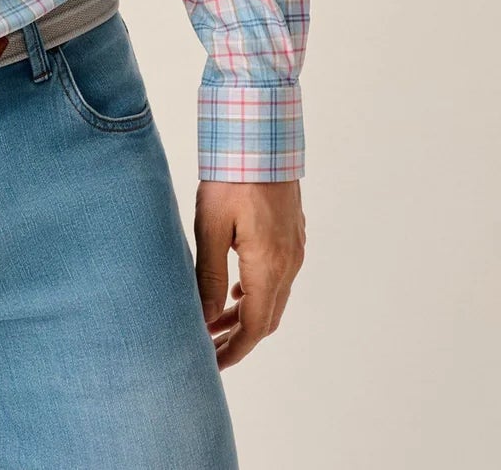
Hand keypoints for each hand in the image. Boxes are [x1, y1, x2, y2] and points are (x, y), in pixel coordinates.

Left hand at [194, 179, 304, 367]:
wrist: (261, 136)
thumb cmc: (231, 176)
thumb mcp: (210, 226)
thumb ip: (210, 275)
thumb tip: (207, 317)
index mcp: (268, 266)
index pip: (255, 327)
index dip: (234, 350)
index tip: (211, 364)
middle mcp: (288, 263)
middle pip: (267, 318)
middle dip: (238, 338)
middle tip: (209, 349)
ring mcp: (294, 249)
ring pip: (273, 298)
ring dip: (247, 315)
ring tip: (215, 321)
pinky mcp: (291, 234)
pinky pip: (278, 277)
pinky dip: (257, 292)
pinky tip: (236, 288)